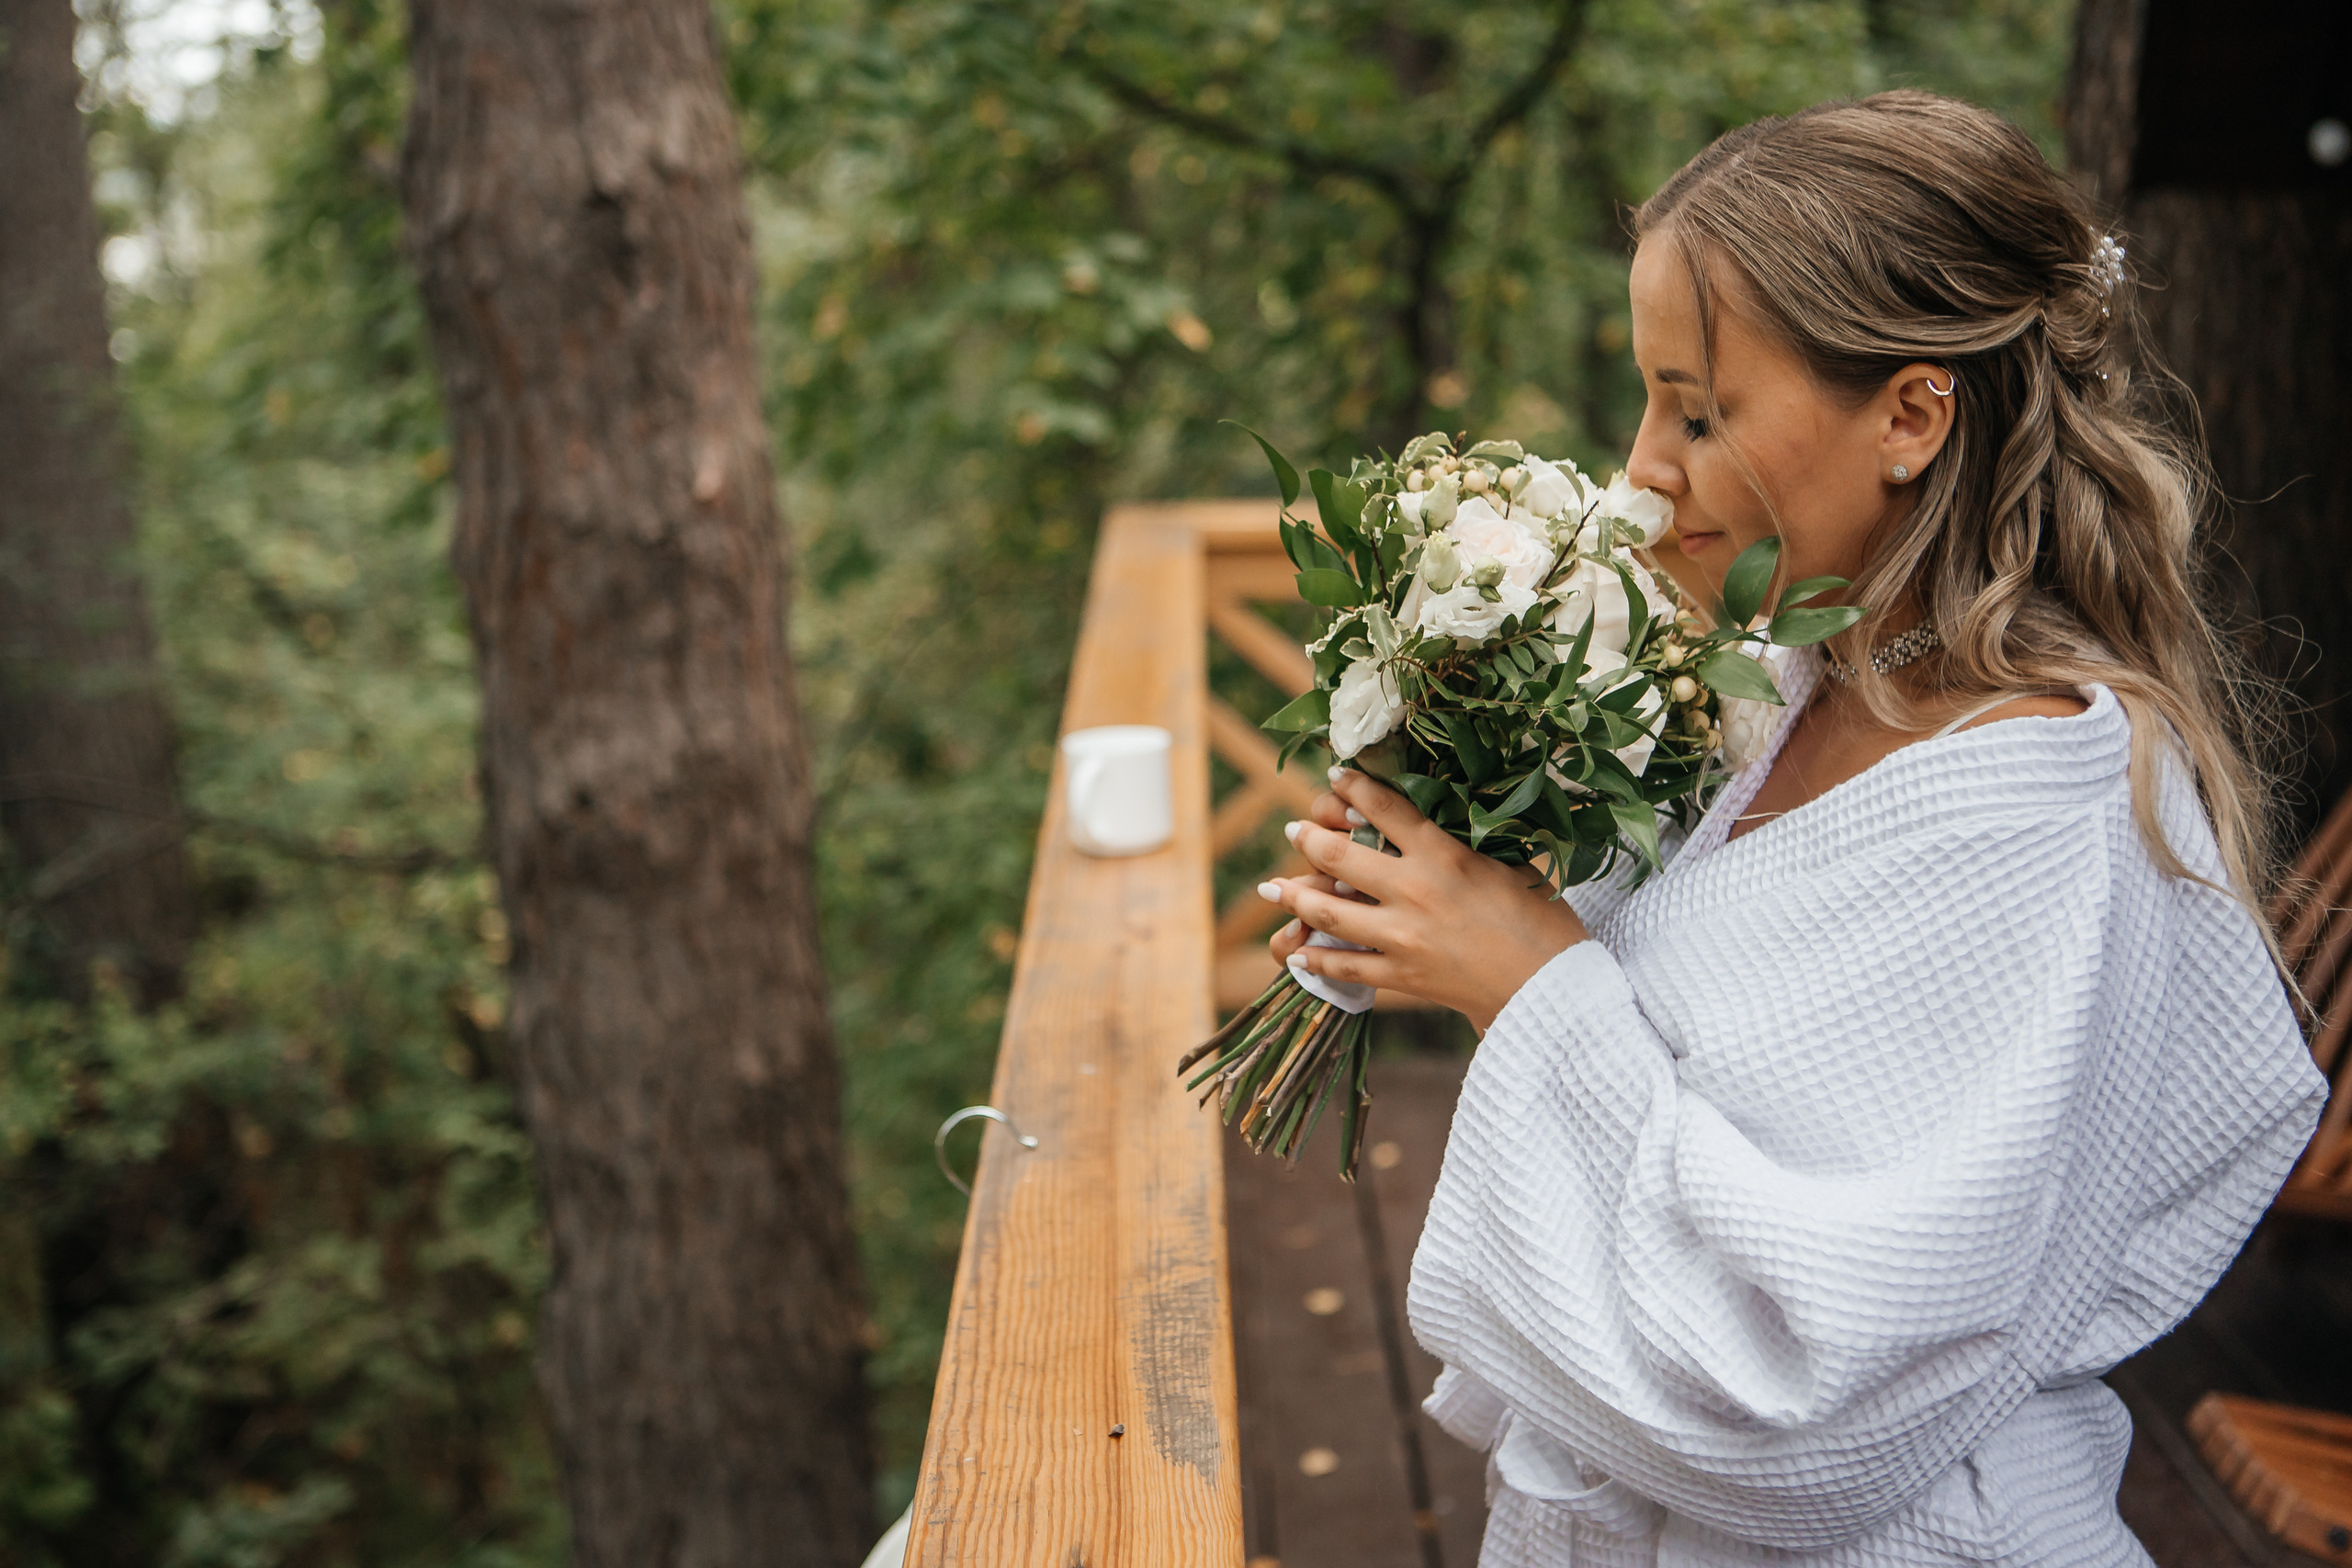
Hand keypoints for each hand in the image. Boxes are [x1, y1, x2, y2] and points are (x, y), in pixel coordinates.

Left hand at [1261, 768, 1587, 1031]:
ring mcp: (1402, 937)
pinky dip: (1317, 959)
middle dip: (1310, 838)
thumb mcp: (1511, 867)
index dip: (1354, 787)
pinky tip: (1296, 951)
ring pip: (1330, 912)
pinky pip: (1347, 967)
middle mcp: (1414, 891)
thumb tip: (1443, 830)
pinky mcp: (1402, 977)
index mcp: (1444, 855)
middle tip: (1294, 829)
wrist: (1551, 990)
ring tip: (1273, 886)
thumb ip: (1469, 849)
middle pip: (1340, 856)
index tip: (1336, 775)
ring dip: (1296, 896)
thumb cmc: (1544, 923)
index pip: (1386, 809)